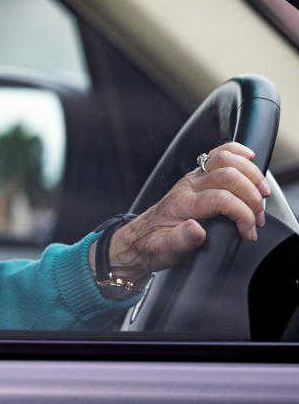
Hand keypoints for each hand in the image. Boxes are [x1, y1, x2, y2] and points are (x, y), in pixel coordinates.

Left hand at [104, 142, 269, 277]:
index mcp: (182, 203)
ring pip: (224, 159)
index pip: (221, 199)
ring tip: (262, 195)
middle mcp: (188, 186)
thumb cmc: (153, 244)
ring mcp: (193, 178)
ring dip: (251, 173)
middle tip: (258, 218)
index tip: (249, 232)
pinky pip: (219, 155)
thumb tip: (197, 230)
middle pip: (227, 175)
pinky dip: (238, 154)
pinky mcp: (198, 178)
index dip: (242, 214)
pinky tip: (250, 159)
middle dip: (251, 195)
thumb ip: (181, 240)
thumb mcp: (165, 250)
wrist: (140, 239)